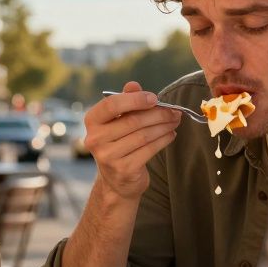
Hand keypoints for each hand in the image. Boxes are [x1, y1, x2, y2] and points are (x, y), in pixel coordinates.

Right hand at [82, 81, 181, 199]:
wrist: (116, 181)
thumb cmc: (119, 143)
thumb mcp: (118, 121)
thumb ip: (125, 101)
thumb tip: (133, 85)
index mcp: (92, 121)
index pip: (112, 105)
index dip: (135, 100)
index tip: (155, 98)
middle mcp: (95, 139)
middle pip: (133, 121)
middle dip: (158, 114)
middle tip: (175, 111)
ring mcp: (108, 156)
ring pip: (144, 135)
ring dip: (164, 126)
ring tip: (175, 121)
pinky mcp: (124, 170)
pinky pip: (149, 150)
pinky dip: (163, 140)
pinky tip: (170, 134)